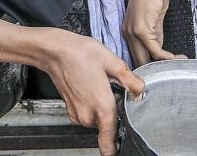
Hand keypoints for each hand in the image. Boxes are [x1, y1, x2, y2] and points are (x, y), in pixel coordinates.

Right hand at [39, 29, 144, 155]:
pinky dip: (91, 104)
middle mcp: (88, 115)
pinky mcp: (71, 109)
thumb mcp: (112, 62)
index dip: (116, 148)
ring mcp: (77, 113)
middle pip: (108, 126)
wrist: (55, 51)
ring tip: (99, 85)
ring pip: (97, 119)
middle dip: (113, 113)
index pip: (109, 143)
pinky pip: (87, 113)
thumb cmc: (80, 54)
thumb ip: (130, 80)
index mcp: (102, 107)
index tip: (122, 147)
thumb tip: (140, 91)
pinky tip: (91, 86)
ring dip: (102, 108)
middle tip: (112, 91)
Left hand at [123, 0, 185, 65]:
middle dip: (154, 69)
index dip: (149, 64)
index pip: (136, 55)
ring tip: (177, 64)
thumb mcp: (154, 20)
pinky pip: (155, 51)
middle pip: (138, 60)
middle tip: (170, 73)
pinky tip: (177, 57)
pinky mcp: (142, 31)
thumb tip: (160, 51)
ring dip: (163, 64)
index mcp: (128, 31)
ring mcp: (132, 33)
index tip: (163, 68)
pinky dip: (167, 57)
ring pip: (145, 58)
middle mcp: (126, 34)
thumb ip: (156, 35)